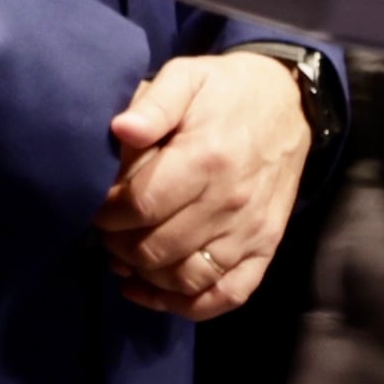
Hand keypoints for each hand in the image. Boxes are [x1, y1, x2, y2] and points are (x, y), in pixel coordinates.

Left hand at [99, 52, 313, 319]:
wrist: (288, 104)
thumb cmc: (225, 91)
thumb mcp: (187, 77)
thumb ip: (153, 103)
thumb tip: (121, 129)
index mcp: (206, 158)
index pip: (141, 205)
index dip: (107, 215)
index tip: (95, 209)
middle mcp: (230, 202)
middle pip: (158, 248)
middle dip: (118, 248)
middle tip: (105, 236)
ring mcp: (251, 231)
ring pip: (187, 278)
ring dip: (147, 279)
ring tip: (123, 262)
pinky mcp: (265, 248)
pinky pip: (228, 295)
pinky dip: (189, 306)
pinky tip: (156, 294)